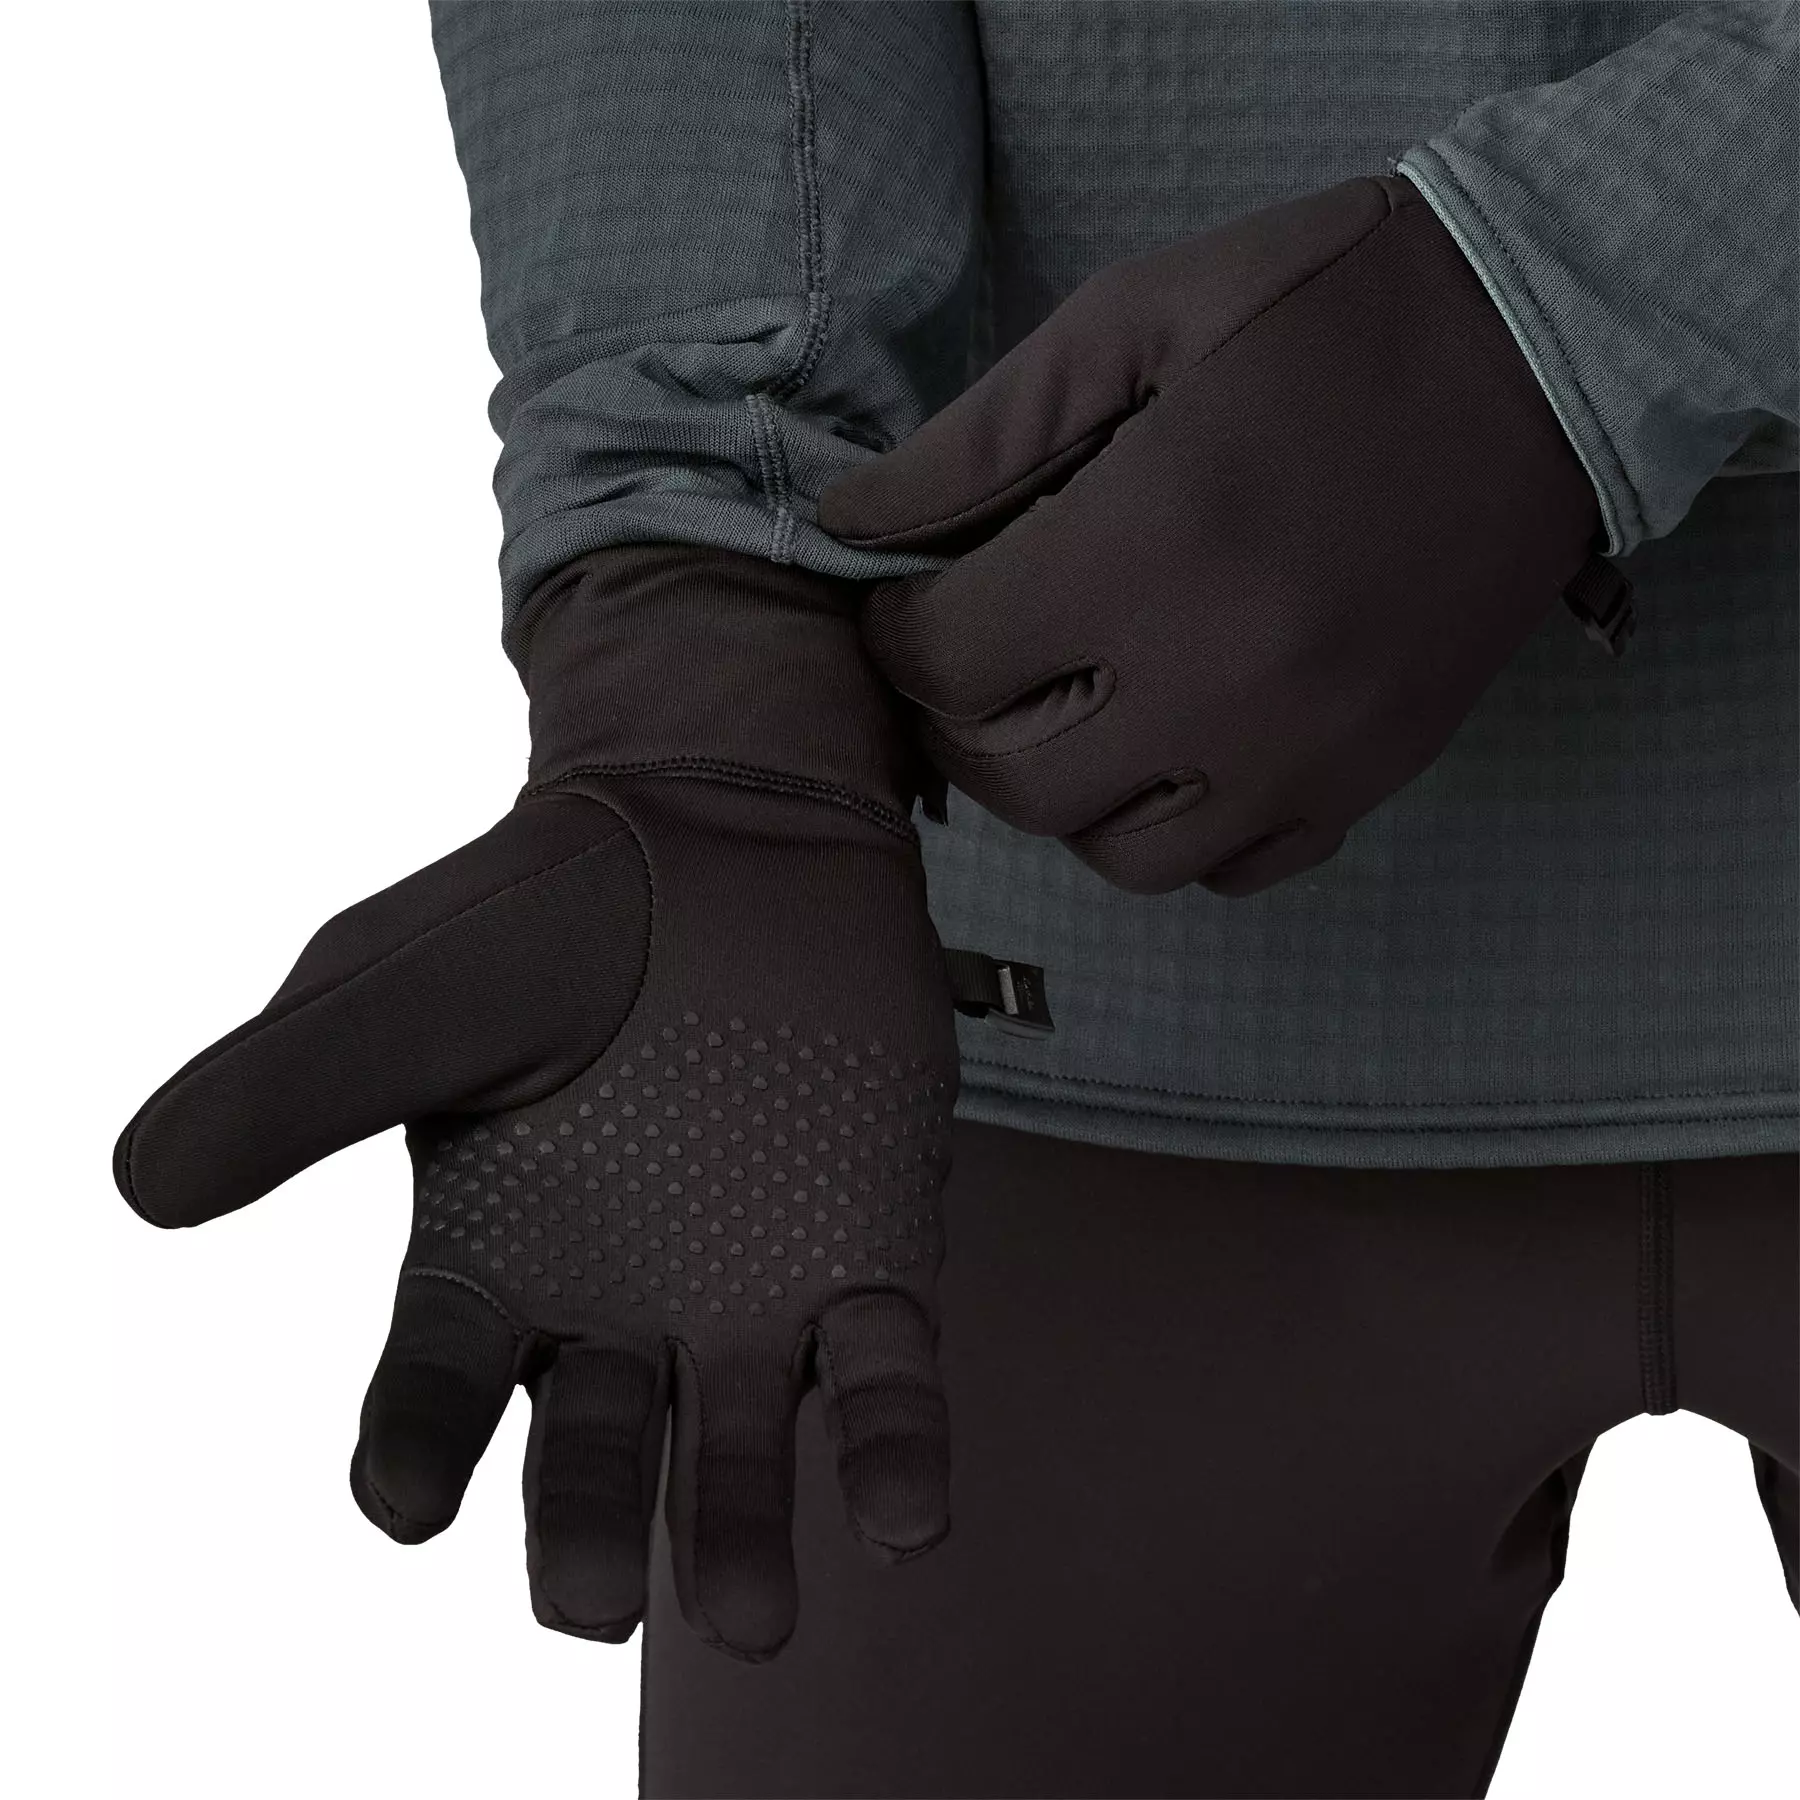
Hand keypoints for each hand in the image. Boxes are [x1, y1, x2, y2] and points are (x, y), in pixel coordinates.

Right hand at [114, 545, 957, 1658]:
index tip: (406, 1499)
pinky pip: (882, 1375)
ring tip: (747, 1613)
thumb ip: (287, 1088)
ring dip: (735, 1535)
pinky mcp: (863, 1254)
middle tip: (586, 1602)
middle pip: (585, 1454)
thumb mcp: (397, 990)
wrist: (723, 823)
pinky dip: (893, 1452)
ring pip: (734, 1449)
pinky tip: (906, 1521)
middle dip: (580, 1531)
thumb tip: (140, 1190)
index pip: (433, 1393)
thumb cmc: (550, 908)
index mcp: (486, 1262)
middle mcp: (611, 1306)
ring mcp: (742, 1291)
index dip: (415, 1453)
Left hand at [819, 176, 1604, 895]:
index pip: (949, 661)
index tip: (908, 599)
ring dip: (1062, 792)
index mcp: (1152, 545)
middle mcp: (1223, 677)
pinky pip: (1235, 868)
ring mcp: (1305, 747)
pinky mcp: (1371, 776)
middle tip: (968, 658)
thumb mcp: (1136, 318)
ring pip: (1117, 856)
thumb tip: (852, 527)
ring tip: (1069, 709)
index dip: (897, 634)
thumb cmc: (1331, 311)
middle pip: (1014, 781)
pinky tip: (1177, 747)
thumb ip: (978, 438)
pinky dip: (1178, 828)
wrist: (1555, 346)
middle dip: (956, 721)